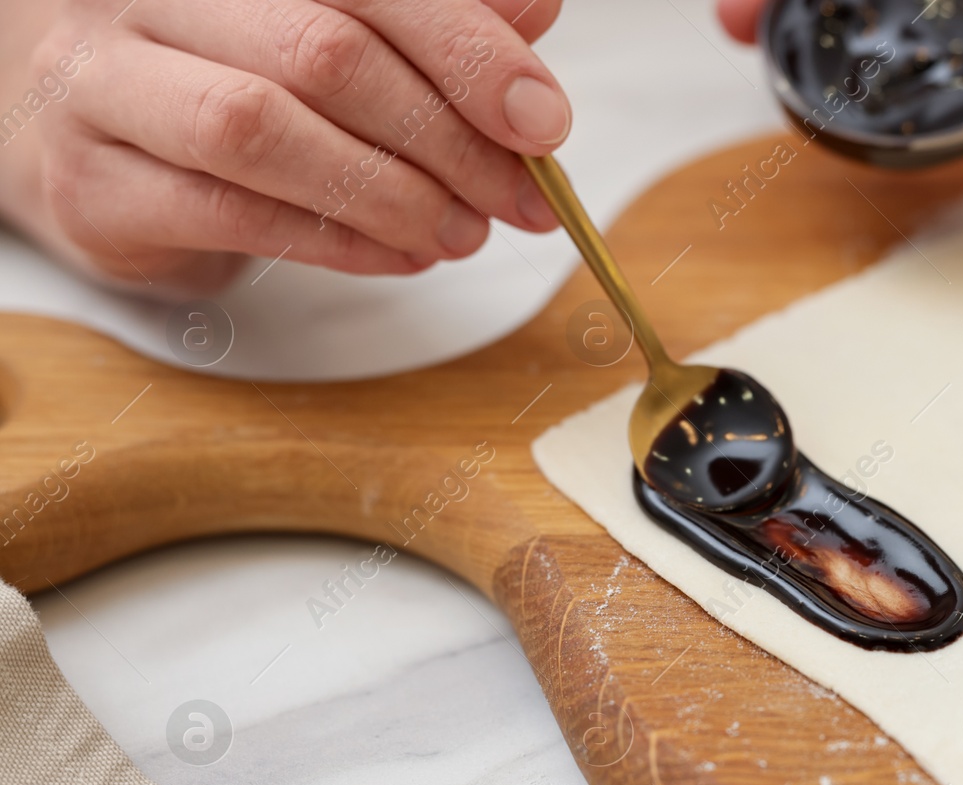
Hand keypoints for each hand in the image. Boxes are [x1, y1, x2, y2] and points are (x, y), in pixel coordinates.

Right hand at [0, 0, 571, 294]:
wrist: (97, 145)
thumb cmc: (236, 76)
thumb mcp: (337, 31)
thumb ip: (430, 17)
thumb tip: (534, 10)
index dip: (468, 47)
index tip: (542, 121)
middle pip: (323, 51)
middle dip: (445, 136)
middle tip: (517, 196)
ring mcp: (101, 85)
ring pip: (263, 129)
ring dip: (391, 195)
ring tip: (462, 233)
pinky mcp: (93, 186)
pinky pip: (231, 214)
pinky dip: (338, 241)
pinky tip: (402, 255)